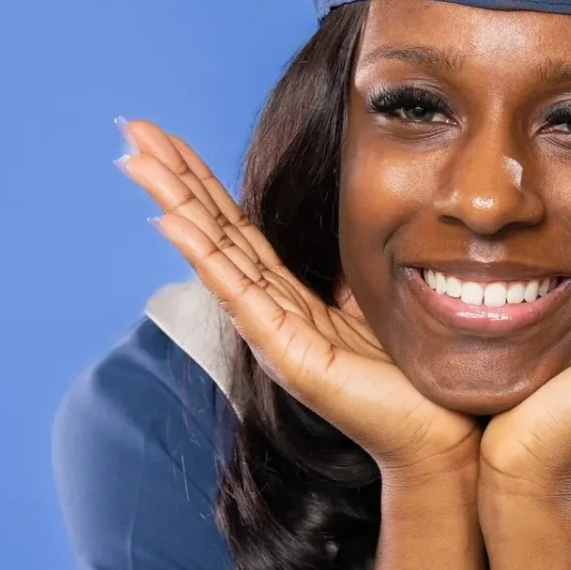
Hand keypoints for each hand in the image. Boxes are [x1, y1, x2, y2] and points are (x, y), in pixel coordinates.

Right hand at [116, 119, 481, 482]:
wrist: (439, 441)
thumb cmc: (412, 382)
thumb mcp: (376, 307)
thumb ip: (352, 273)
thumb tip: (367, 226)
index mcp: (291, 300)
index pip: (237, 228)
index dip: (204, 182)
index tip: (169, 137)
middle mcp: (271, 314)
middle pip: (214, 231)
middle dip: (173, 178)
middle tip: (131, 129)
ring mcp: (273, 334)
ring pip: (215, 254)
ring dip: (173, 203)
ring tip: (135, 160)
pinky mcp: (288, 355)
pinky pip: (240, 294)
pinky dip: (204, 255)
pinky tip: (172, 223)